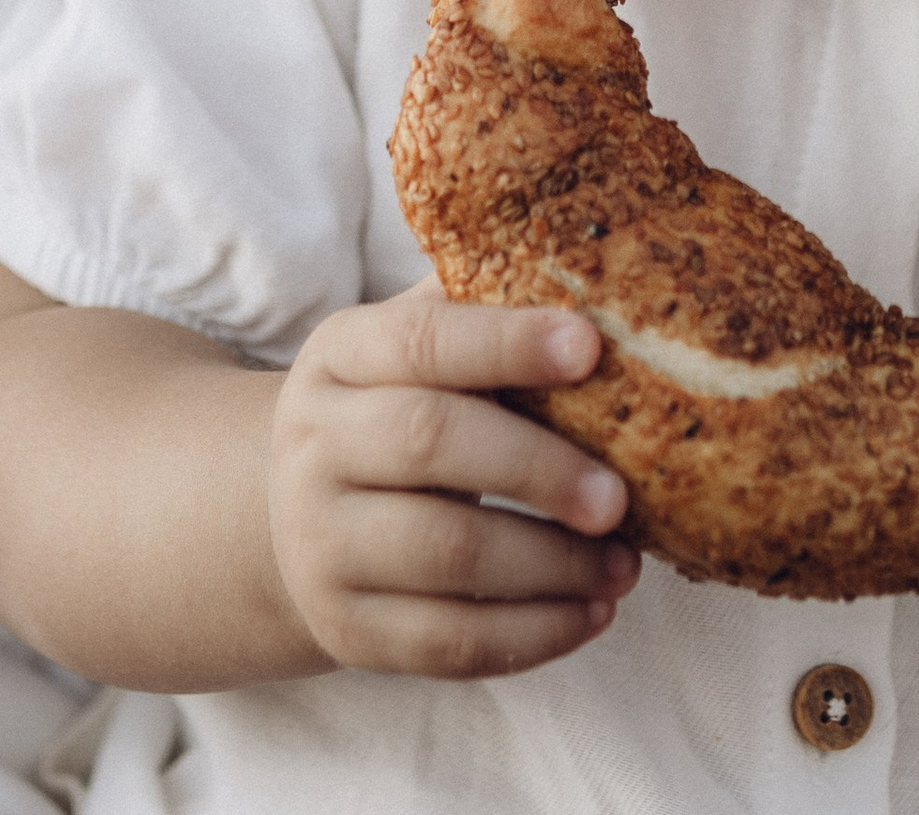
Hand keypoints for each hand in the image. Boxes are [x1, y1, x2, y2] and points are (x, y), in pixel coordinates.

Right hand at [269, 285, 637, 678]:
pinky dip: (532, 633)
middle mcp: (315, 443)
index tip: (591, 347)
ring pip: (445, 555)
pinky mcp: (346, 629)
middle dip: (537, 469)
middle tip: (620, 497)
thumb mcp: (413, 349)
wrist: (292, 513)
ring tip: (625, 563)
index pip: (424, 339)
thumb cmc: (396, 408)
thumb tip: (602, 276)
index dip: (508, 341)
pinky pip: (446, 642)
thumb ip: (485, 311)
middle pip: (429, 443)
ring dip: (551, 565)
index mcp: (341, 354)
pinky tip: (591, 612)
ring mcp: (321, 543)